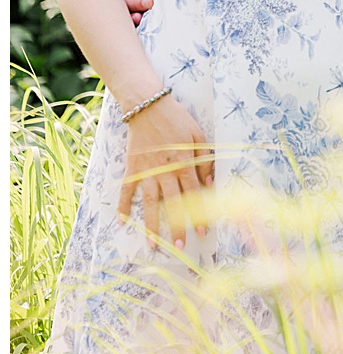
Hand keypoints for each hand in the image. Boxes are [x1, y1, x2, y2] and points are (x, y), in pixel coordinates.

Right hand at [118, 93, 212, 247]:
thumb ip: (205, 158)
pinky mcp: (131, 167)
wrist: (148, 106)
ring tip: (151, 245)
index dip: (199, 213)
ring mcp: (146, 171)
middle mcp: (164, 170)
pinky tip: (122, 222)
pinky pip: (125, 190)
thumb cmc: (177, 119)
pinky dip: (122, 205)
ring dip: (150, 224)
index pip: (193, 193)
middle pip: (172, 203)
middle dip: (176, 226)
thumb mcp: (198, 134)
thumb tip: (211, 181)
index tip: (204, 232)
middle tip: (179, 247)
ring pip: (149, 202)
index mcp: (183, 163)